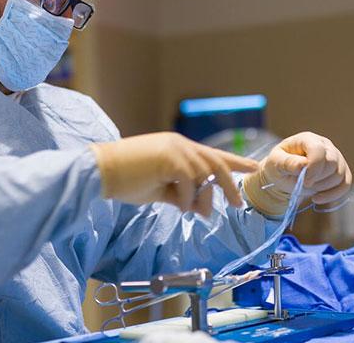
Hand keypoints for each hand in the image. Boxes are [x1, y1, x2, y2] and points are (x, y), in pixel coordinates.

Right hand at [90, 132, 258, 216]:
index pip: (212, 154)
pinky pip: (190, 183)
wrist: (100, 171)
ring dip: (202, 197)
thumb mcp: (159, 190)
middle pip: (217, 163)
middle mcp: (180, 144)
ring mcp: (176, 149)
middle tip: (238, 204)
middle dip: (230, 185)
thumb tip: (202, 208)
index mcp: (178, 147)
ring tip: (193, 210)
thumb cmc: (125, 180)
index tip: (253, 166)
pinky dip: (187, 199)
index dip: (235, 161)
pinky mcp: (170, 158)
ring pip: (205, 175)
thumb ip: (182, 195)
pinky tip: (178, 206)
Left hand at [244, 132, 352, 216]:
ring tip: (308, 188)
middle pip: (332, 163)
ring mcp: (336, 158)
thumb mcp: (276, 163)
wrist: (284, 177)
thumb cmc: (279, 166)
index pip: (318, 150)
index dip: (314, 167)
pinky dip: (333, 195)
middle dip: (318, 179)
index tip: (305, 181)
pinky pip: (346, 184)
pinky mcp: (341, 171)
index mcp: (308, 139)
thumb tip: (303, 164)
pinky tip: (317, 198)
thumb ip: (287, 162)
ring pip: (340, 175)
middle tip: (304, 184)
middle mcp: (325, 146)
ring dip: (323, 187)